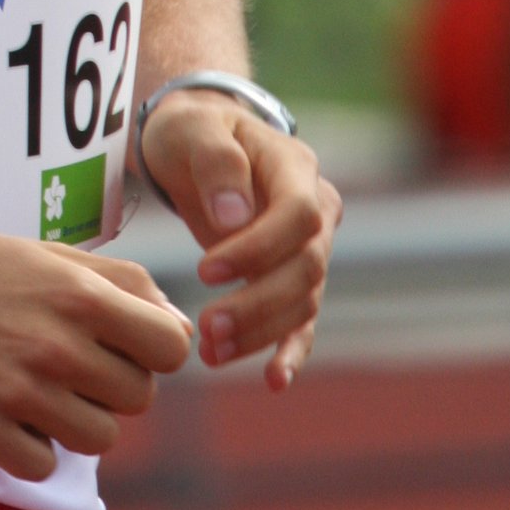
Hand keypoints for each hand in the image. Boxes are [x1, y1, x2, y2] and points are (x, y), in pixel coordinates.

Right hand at [0, 225, 193, 480]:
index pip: (171, 345)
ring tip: (33, 388)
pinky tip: (1, 412)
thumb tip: (176, 320)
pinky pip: (42, 464)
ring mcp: (19, 389)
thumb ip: (113, 280)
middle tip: (67, 365)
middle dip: (111, 386)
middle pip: (139, 398)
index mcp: (76, 291)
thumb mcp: (37, 251)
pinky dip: (27, 447)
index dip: (155, 351)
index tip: (123, 346)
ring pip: (98, 438)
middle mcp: (56, 341)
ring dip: (72, 420)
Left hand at [139, 92, 341, 390]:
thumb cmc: (193, 130)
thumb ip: (216, 163)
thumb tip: (234, 218)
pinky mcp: (294, 278)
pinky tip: (274, 381)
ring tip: (211, 353)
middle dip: (257, 304)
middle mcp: (316, 210)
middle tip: (207, 329)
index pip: (299, 215)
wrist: (197, 142)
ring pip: (302, 300)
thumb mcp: (193, 128)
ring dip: (261, 332)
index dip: (259, 249)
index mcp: (295, 167)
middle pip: (305, 267)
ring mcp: (311, 247)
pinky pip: (302, 320)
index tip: (205, 271)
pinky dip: (291, 351)